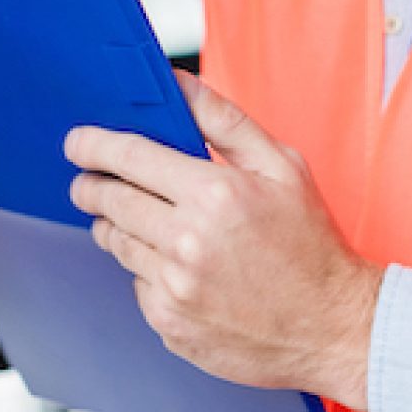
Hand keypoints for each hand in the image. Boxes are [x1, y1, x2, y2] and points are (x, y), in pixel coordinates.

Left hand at [64, 71, 382, 409]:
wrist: (334, 328)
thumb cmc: (310, 242)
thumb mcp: (281, 165)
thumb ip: (223, 120)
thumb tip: (178, 83)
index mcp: (214, 195)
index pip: (130, 158)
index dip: (94, 146)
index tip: (76, 142)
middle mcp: (188, 244)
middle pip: (112, 202)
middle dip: (92, 186)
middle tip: (88, 181)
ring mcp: (176, 289)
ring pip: (118, 244)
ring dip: (116, 225)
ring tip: (135, 218)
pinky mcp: (171, 325)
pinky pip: (137, 284)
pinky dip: (145, 269)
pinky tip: (175, 264)